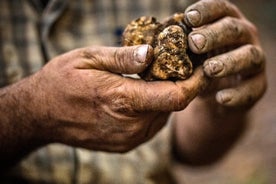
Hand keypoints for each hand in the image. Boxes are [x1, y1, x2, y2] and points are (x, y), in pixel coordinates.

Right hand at [21, 45, 205, 152]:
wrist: (40, 115)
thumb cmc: (61, 81)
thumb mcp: (88, 58)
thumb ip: (123, 58)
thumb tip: (153, 53)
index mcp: (123, 100)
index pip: (176, 96)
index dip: (195, 82)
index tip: (202, 69)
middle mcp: (130, 125)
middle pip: (173, 106)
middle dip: (181, 86)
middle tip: (176, 67)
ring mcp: (128, 139)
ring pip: (163, 116)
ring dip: (166, 98)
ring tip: (155, 80)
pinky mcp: (124, 144)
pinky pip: (151, 126)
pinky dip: (153, 110)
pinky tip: (141, 97)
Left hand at [185, 0, 265, 107]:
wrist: (215, 94)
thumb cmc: (199, 64)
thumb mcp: (190, 52)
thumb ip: (182, 44)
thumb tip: (160, 39)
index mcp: (227, 22)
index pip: (220, 9)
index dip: (206, 11)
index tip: (188, 18)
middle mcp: (245, 37)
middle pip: (234, 29)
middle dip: (214, 35)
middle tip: (195, 44)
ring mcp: (254, 60)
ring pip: (249, 56)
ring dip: (229, 62)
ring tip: (209, 69)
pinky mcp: (257, 84)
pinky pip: (252, 88)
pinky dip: (237, 94)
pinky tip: (221, 98)